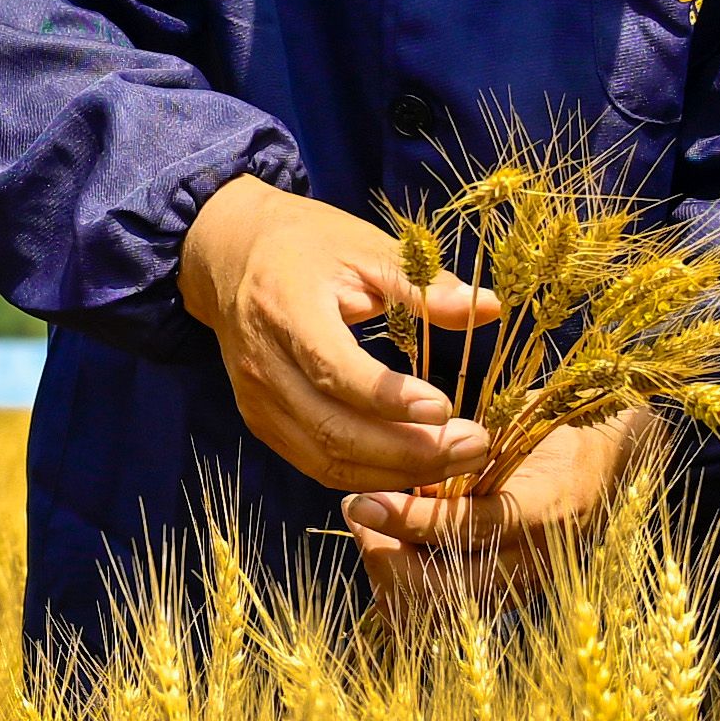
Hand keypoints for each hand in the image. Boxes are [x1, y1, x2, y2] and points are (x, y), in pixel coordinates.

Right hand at [179, 176, 499, 495]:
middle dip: (408, 449)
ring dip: (395, 472)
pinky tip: (414, 468)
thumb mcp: (364, 247)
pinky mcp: (262, 422)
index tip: (444, 407)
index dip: (388, 397)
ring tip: (456, 461)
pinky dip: (367, 476)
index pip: (333, 369)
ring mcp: (257, 400)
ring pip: (326, 459)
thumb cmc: (305, 245)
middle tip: (472, 446)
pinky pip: (316, 464)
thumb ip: (422, 284)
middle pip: (333, 428)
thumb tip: (490, 308)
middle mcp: (264, 364)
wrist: (229, 255)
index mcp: (286, 308)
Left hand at [343, 403, 643, 609]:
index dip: (408, 520)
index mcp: (542, 510)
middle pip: (444, 588)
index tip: (364, 500)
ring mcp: (520, 589)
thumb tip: (406, 472)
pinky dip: (406, 594)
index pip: (465, 530)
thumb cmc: (553, 435)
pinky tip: (390, 555)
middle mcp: (533, 562)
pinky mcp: (506, 601)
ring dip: (390, 576)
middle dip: (386, 555)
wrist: (606, 465)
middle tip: (360, 511)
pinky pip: (443, 615)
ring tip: (371, 531)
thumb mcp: (514, 429)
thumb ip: (463, 458)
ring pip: (437, 610)